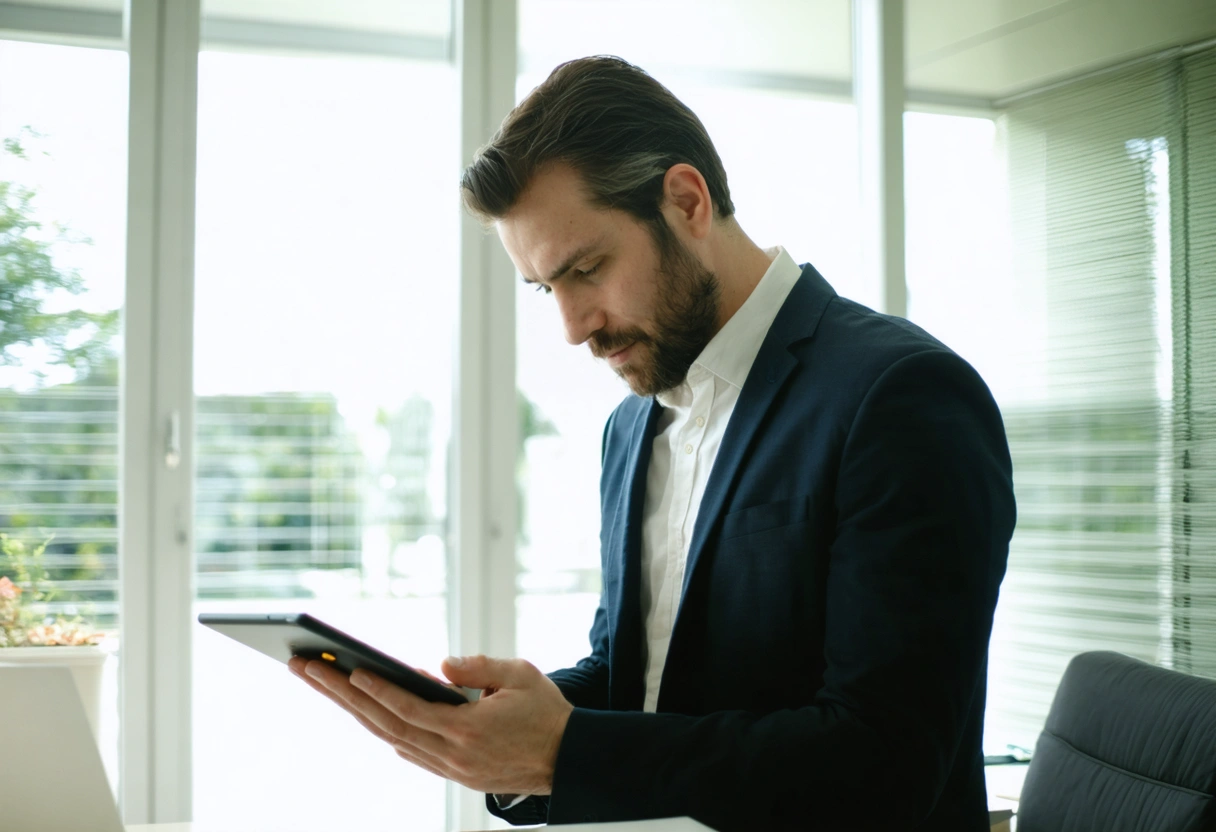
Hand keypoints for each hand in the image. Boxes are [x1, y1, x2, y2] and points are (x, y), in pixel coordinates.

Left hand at [287, 654, 572, 795]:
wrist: (569, 761)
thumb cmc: (548, 713)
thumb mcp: (521, 676)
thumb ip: (478, 668)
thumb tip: (440, 667)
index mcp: (468, 729)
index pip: (409, 708)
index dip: (375, 690)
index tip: (345, 670)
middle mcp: (451, 754)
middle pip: (385, 724)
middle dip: (340, 695)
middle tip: (306, 668)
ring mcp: (449, 768)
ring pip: (390, 739)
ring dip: (353, 711)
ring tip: (322, 683)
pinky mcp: (453, 773)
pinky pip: (408, 750)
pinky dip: (382, 728)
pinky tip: (363, 709)